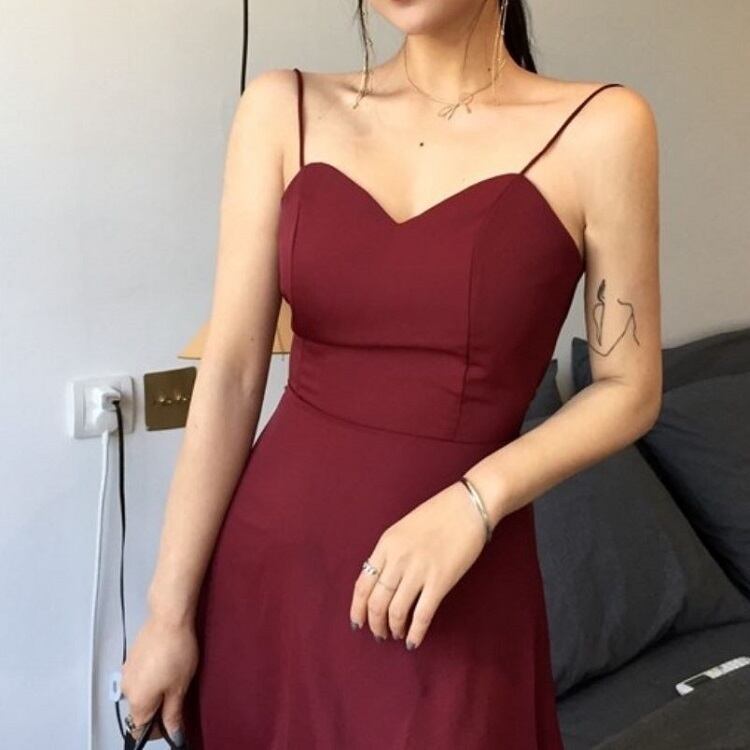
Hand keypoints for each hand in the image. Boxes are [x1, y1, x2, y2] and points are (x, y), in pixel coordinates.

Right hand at [120, 614, 197, 742]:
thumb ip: (173, 713)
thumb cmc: (175, 649)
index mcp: (138, 701)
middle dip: (158, 709)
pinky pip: (140, 676)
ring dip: (155, 691)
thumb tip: (173, 732)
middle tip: (177, 695)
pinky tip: (166, 664)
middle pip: (141, 711)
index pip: (141, 730)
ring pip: (141, 692)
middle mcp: (128, 689)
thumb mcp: (180, 687)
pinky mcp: (132, 658)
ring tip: (174, 675)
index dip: (158, 730)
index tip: (172, 722)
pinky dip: (151, 676)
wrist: (169, 618)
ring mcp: (128, 672)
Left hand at [348, 479, 487, 649]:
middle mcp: (398, 559)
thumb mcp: (403, 529)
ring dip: (393, 629)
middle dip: (375, 623)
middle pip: (376, 601)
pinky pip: (422, 615)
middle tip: (379, 634)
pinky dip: (415, 633)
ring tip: (396, 635)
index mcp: (386, 544)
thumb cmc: (438, 514)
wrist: (469, 505)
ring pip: (396, 611)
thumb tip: (382, 582)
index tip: (358, 622)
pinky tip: (414, 641)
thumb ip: (391, 553)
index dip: (357, 608)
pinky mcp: (440, 580)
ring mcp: (419, 570)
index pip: (362, 584)